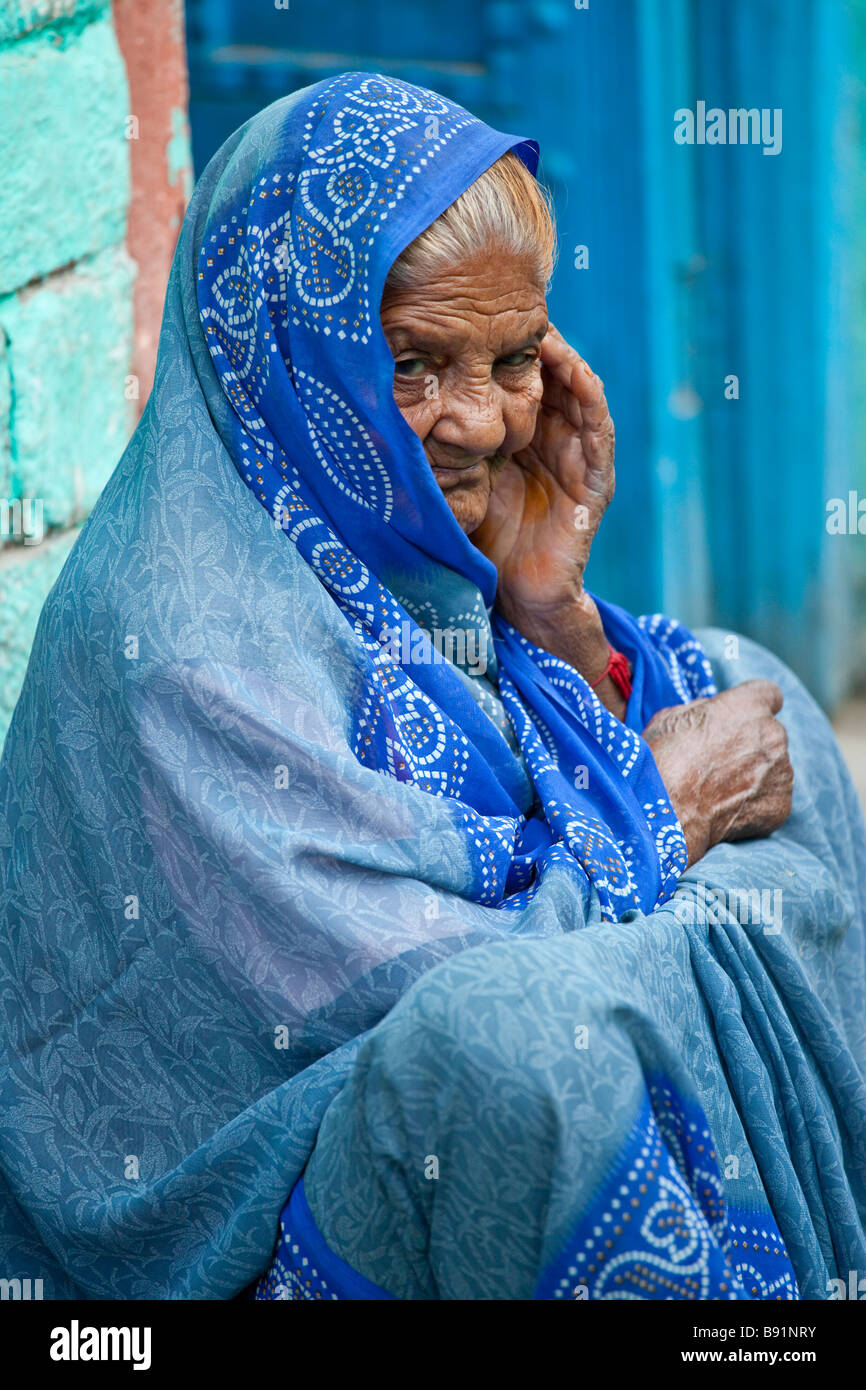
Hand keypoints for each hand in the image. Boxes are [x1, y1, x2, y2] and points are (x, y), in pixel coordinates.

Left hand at [471, 326, 614, 630]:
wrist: (517, 597)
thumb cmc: (482, 542)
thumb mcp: (455, 482)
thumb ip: (441, 446)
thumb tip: (390, 407)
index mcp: (518, 440)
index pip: (512, 382)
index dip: (497, 350)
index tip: (471, 318)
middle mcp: (550, 443)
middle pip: (545, 379)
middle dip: (531, 343)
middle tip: (511, 307)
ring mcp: (577, 459)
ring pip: (575, 393)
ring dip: (563, 360)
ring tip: (544, 328)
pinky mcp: (597, 480)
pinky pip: (598, 429)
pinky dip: (589, 396)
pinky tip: (574, 371)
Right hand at [642, 680, 793, 866]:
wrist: (667, 811)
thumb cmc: (663, 760)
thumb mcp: (672, 717)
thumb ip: (703, 710)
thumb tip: (711, 715)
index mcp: (748, 706)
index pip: (768, 694)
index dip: (753, 706)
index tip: (742, 717)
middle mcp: (773, 734)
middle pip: (770, 733)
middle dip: (751, 743)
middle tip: (721, 761)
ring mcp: (781, 771)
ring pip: (773, 767)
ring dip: (756, 774)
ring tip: (721, 790)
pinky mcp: (780, 804)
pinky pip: (771, 798)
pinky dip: (755, 803)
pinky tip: (728, 809)